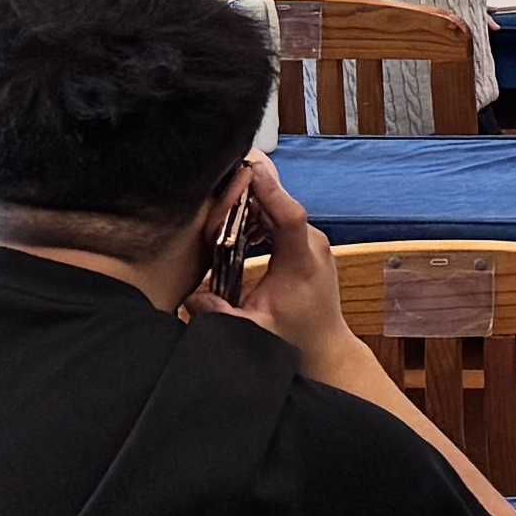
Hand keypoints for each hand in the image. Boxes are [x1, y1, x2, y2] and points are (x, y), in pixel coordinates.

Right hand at [220, 157, 359, 374]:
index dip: (270, 189)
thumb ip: (220, 316)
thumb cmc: (294, 339)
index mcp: (302, 261)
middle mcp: (313, 244)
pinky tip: (236, 222)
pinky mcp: (307, 245)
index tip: (248, 168)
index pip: (289, 215)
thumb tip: (189, 298)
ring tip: (221, 201)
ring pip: (280, 209)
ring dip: (252, 203)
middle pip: (280, 204)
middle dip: (249, 192)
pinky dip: (260, 215)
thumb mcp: (253, 332)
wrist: (326, 347)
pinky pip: (282, 219)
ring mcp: (313, 242)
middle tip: (216, 183)